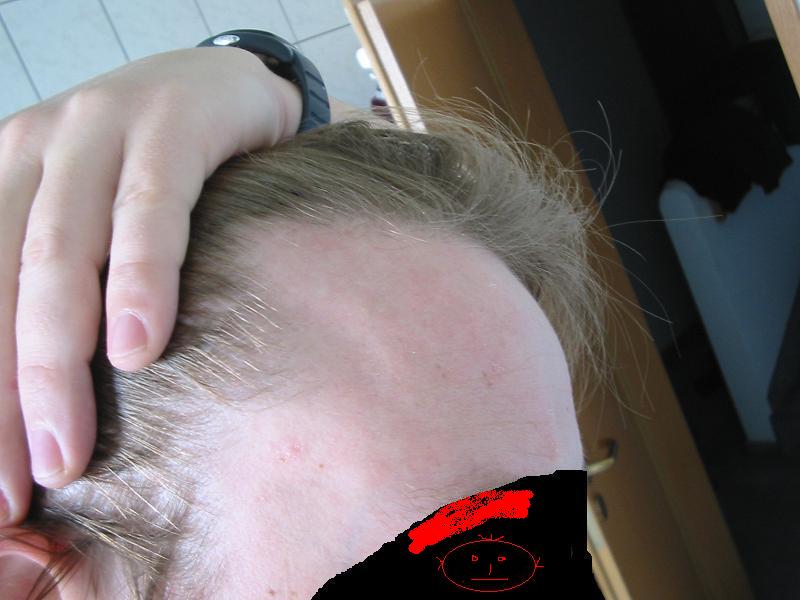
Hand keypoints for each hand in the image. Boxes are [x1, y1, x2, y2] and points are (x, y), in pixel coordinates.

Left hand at [0, 46, 301, 524]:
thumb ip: (63, 291)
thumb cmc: (157, 173)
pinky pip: (149, 212)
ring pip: (59, 258)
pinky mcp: (167, 128)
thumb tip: (46, 399)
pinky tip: (142, 348)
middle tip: (18, 489)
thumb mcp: (92, 225)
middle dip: (1, 399)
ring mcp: (95, 133)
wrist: (224, 84)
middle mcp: (29, 153)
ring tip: (68, 449)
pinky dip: (142, 281)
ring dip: (54, 362)